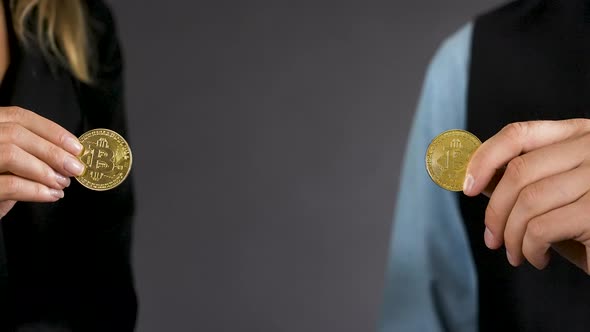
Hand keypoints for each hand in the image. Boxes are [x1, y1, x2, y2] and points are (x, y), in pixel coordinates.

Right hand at [0, 106, 84, 217]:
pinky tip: (51, 195)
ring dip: (45, 170)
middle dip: (53, 151)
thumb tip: (69, 155)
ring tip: (63, 183)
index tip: (76, 147)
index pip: (19, 117)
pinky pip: (10, 185)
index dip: (52, 130)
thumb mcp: (10, 162)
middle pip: (17, 133)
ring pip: (11, 154)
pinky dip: (36, 190)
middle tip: (76, 168)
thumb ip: (30, 152)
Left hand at [464, 119, 589, 272]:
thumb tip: (473, 178)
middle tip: (492, 239)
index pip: (518, 133)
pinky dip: (530, 248)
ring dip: (512, 235)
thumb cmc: (588, 228)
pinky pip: (541, 228)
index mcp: (579, 135)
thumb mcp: (554, 196)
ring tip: (516, 254)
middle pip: (519, 170)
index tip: (466, 187)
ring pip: (528, 201)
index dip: (484, 158)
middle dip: (495, 211)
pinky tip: (538, 258)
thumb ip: (522, 181)